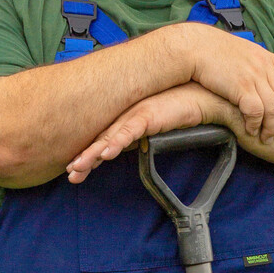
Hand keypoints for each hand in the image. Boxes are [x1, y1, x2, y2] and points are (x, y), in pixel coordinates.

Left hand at [66, 83, 224, 182]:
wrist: (202, 97)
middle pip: (100, 141)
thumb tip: (134, 153)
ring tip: (78, 167)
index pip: (102, 141)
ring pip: (109, 138)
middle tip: (71, 175)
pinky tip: (106, 154)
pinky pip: (130, 131)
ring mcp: (135, 115)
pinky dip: (117, 142)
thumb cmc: (181, 111)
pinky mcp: (148, 114)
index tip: (73, 172)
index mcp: (127, 122)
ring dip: (93, 154)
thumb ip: (142, 141)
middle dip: (84, 159)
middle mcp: (127, 117)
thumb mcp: (157, 131)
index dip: (87, 156)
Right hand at [164, 24, 273, 140]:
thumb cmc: (213, 51)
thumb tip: (260, 74)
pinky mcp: (241, 87)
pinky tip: (250, 131)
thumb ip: (255, 63)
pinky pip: (256, 112)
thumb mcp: (242, 52)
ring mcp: (254, 76)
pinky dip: (254, 124)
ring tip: (268, 137)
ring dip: (272, 126)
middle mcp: (264, 66)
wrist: (195, 47)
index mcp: (266, 57)